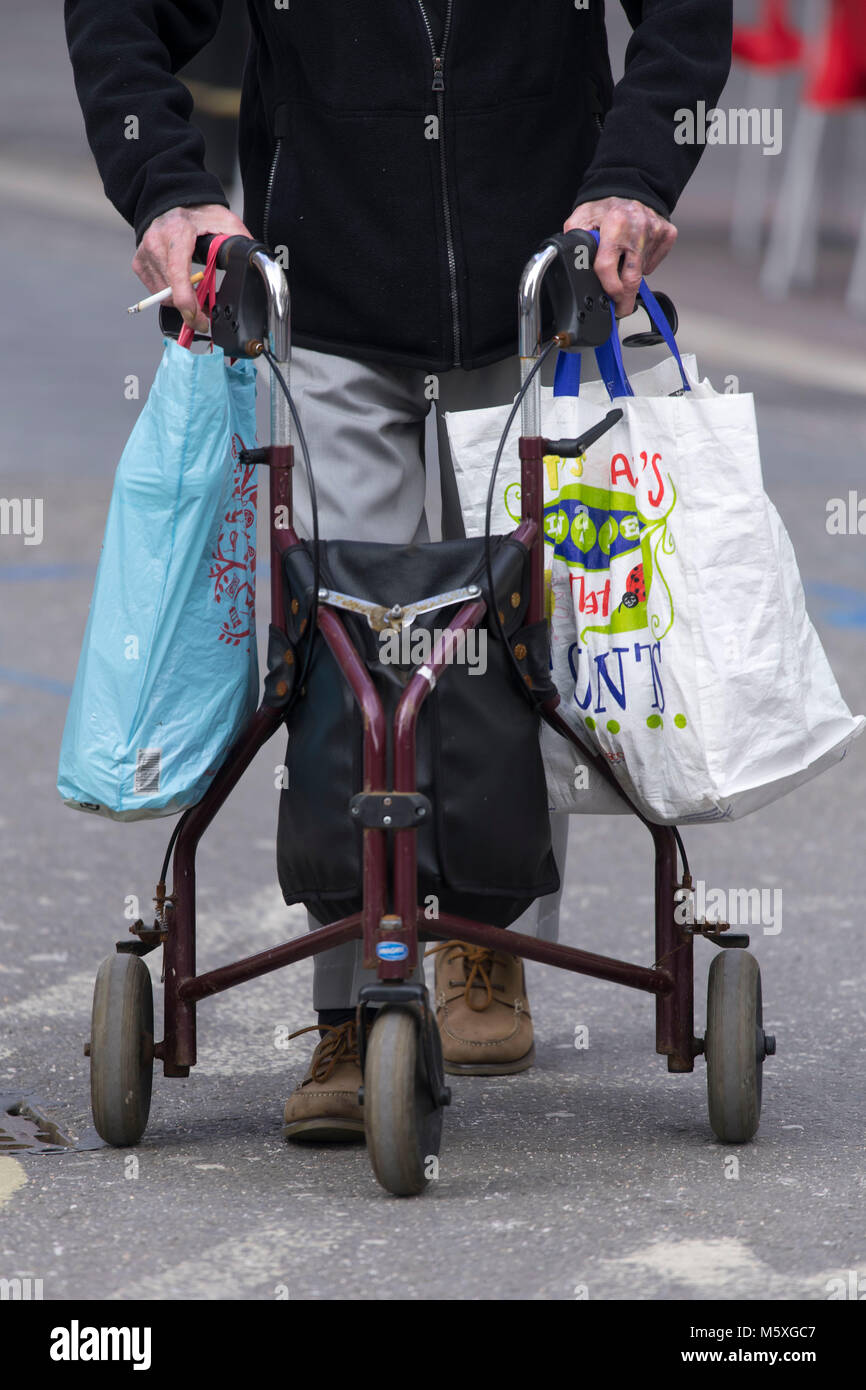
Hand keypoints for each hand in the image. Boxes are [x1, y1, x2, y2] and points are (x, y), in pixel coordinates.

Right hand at [132, 204, 252, 333]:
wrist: (173, 202)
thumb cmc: (198, 213)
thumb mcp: (225, 221)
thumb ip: (238, 241)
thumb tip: (253, 261)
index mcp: (176, 234)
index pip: (178, 275)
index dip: (188, 302)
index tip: (199, 319)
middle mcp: (156, 244)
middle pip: (172, 292)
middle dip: (192, 308)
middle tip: (207, 311)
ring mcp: (145, 255)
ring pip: (164, 296)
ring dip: (181, 302)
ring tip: (196, 295)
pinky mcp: (139, 263)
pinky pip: (156, 290)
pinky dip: (171, 294)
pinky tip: (182, 285)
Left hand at [564, 197, 676, 317]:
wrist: (629, 187)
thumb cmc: (605, 207)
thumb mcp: (582, 218)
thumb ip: (575, 240)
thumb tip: (573, 263)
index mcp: (615, 224)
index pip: (608, 266)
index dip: (607, 288)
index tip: (609, 299)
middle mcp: (638, 228)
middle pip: (632, 278)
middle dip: (624, 300)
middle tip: (619, 310)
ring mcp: (655, 231)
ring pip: (642, 271)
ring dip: (631, 274)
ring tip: (622, 259)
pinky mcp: (667, 234)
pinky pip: (653, 261)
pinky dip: (644, 263)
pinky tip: (635, 251)